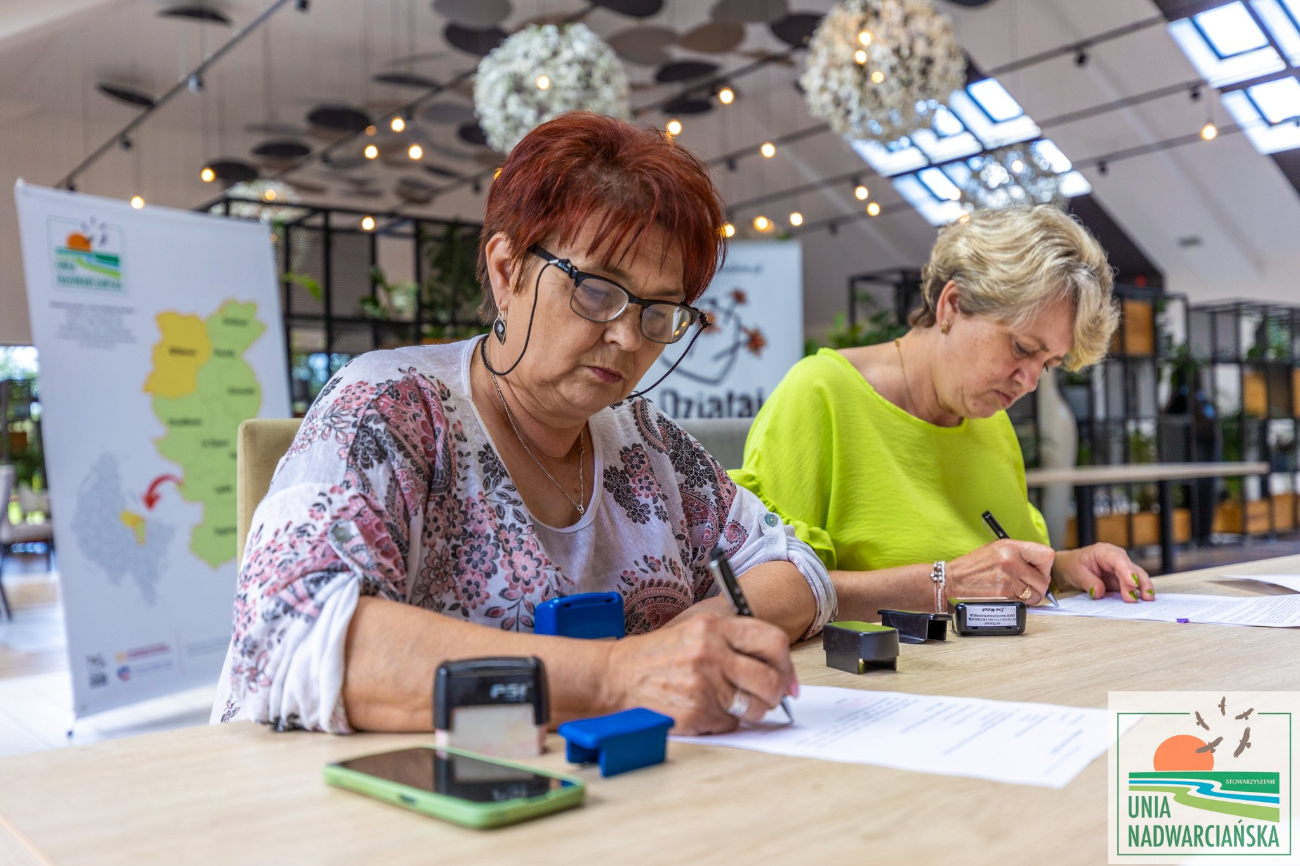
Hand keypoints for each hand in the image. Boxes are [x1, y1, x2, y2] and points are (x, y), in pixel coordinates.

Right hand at [602, 613, 797, 734]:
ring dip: (752, 711)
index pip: (772, 641)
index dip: (787, 665)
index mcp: (713, 627)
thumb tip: (777, 668)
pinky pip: (731, 723)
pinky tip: (707, 710)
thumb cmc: (657, 655)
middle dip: (775, 694)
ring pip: (754, 707)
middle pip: (769, 679)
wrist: (616, 676)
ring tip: (735, 704)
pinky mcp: (696, 712)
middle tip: (770, 698)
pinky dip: (725, 721)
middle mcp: (710, 653)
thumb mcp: (694, 631)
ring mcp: (704, 684)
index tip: (789, 680)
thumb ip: (733, 641)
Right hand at [945, 539, 1054, 605]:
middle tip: (1028, 586)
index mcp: (1010, 546)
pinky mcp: (1004, 594)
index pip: (1046, 555)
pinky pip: (1023, 603)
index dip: (1045, 566)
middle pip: (1043, 579)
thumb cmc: (972, 567)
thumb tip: (1039, 566)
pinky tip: (1007, 597)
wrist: (952, 580)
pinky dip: (1019, 603)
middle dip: (1039, 586)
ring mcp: (1008, 578)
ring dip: (1030, 597)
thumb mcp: (995, 550)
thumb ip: (1018, 555)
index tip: (1038, 571)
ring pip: (1036, 594)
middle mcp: (1011, 560)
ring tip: (1016, 592)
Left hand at [1054, 544, 1152, 602]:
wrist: (1072, 566)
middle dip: (1139, 583)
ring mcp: (1122, 569)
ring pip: (1137, 577)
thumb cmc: (1074, 565)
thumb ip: (1088, 582)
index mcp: (1104, 552)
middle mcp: (1117, 558)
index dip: (1127, 571)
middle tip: (1143, 596)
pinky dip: (1139, 592)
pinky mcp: (1123, 580)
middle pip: (1132, 569)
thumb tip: (1099, 592)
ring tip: (1148, 600)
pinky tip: (1144, 601)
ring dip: (1144, 588)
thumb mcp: (1076, 572)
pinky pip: (1134, 585)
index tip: (1132, 582)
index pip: (1118, 559)